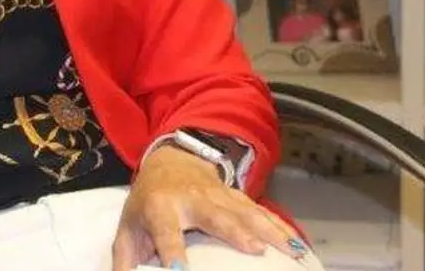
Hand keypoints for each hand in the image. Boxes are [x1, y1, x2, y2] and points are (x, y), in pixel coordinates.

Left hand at [111, 146, 306, 269]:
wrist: (169, 163)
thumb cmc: (147, 206)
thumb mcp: (128, 232)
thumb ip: (126, 263)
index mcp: (159, 208)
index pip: (166, 232)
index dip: (172, 252)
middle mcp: (191, 198)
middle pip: (215, 215)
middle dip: (235, 231)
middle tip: (254, 250)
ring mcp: (218, 195)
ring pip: (246, 212)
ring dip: (270, 230)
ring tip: (292, 252)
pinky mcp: (237, 197)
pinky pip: (262, 213)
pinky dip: (282, 228)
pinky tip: (299, 246)